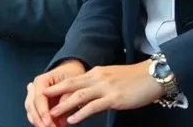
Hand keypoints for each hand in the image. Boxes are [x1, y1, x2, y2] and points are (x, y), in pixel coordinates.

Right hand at [26, 59, 85, 126]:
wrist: (70, 71)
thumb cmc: (71, 75)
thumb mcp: (73, 83)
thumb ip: (66, 96)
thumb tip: (58, 110)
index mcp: (41, 81)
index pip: (38, 97)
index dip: (42, 111)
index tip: (49, 123)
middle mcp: (34, 88)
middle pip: (31, 105)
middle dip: (38, 119)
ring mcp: (34, 96)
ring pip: (30, 111)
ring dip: (38, 122)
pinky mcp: (38, 104)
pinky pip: (35, 114)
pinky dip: (41, 122)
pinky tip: (51, 126)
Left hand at [42, 60, 163, 124]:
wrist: (153, 76)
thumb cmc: (134, 79)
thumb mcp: (112, 79)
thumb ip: (99, 85)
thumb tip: (88, 97)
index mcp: (96, 73)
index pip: (73, 80)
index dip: (59, 88)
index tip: (46, 94)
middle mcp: (97, 78)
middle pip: (71, 85)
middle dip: (55, 94)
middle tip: (40, 102)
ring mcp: (105, 87)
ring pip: (79, 96)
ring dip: (64, 106)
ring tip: (52, 114)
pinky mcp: (113, 98)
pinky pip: (93, 106)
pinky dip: (81, 113)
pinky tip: (73, 120)